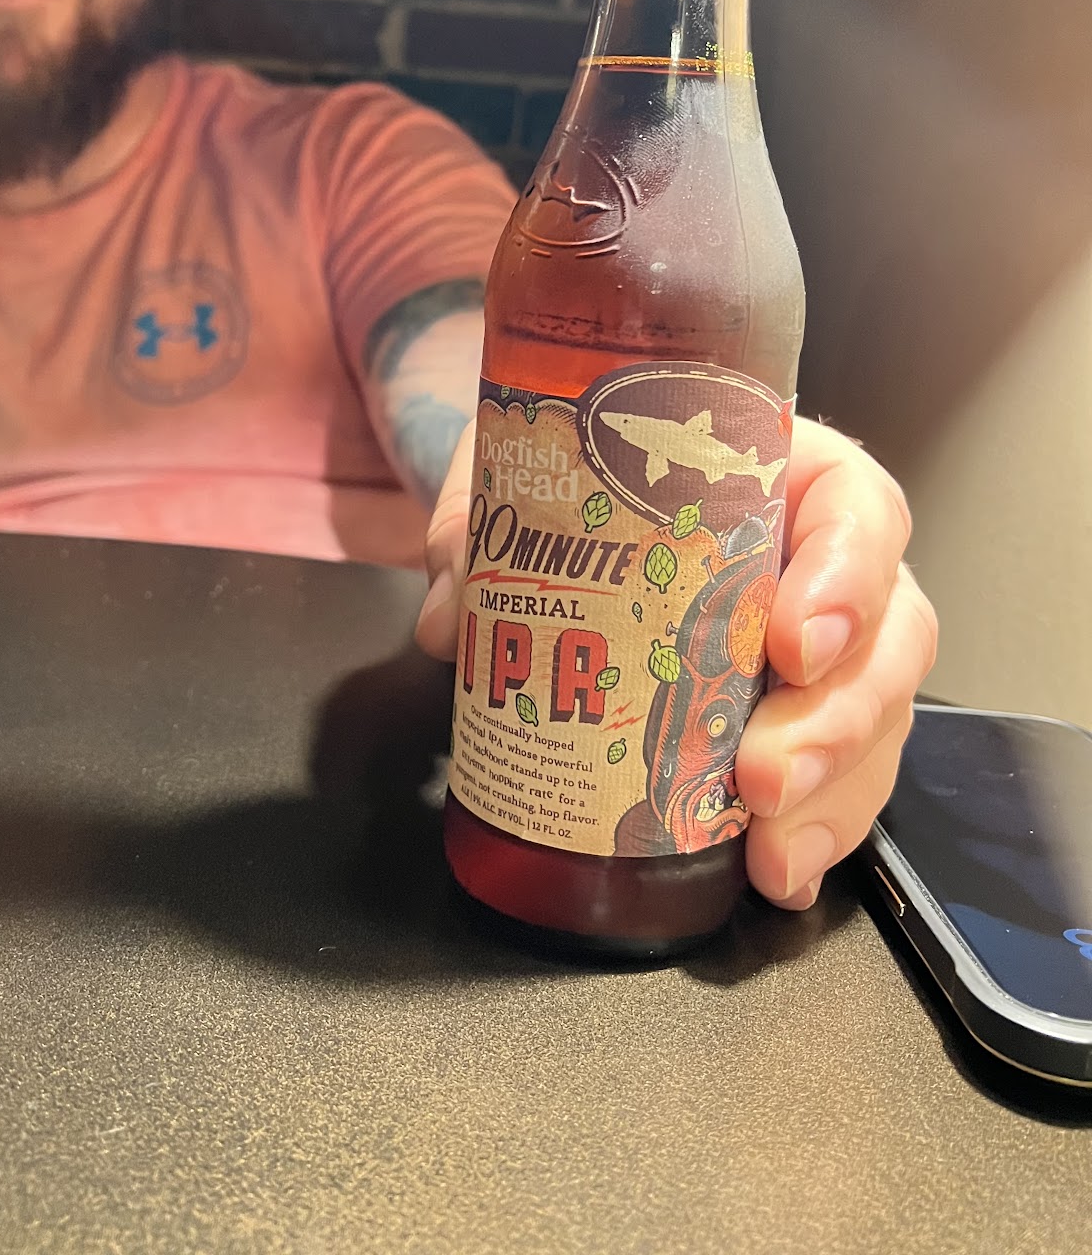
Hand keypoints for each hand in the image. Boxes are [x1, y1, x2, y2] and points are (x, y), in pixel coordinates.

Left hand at [415, 415, 937, 910]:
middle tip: (762, 777)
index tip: (795, 641)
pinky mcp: (804, 719)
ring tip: (773, 853)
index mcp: (786, 475)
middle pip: (887, 638)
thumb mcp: (531, 465)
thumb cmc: (584, 467)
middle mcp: (828, 562)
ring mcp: (829, 648)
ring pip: (877, 721)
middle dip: (838, 721)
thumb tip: (451, 618)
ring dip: (834, 797)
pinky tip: (779, 873)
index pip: (859, 509)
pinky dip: (816, 832)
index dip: (848, 578)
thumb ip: (482, 524)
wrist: (575, 496)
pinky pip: (842, 778)